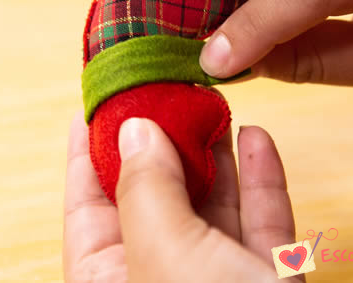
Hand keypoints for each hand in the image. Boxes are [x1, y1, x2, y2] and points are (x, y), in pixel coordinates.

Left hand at [63, 112, 302, 281]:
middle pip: (153, 195)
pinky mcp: (267, 281)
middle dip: (162, 139)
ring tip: (210, 103)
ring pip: (210, 205)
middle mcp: (159, 274)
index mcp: (111, 278)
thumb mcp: (164, 251)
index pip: (86, 205)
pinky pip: (261, 223)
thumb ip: (146, 188)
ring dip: (213, 152)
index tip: (99, 101)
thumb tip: (135, 130)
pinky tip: (255, 138)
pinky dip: (261, 181)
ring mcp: (215, 278)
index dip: (88, 150)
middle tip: (167, 88)